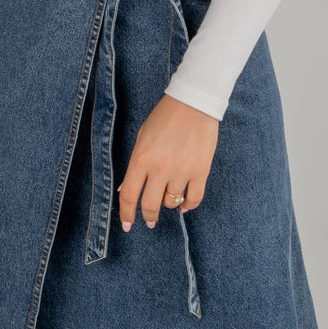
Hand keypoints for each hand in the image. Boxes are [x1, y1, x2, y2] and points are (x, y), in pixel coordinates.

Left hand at [118, 93, 218, 229]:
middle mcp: (160, 168)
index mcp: (141, 158)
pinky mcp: (201, 171)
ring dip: (169, 204)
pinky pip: (194, 199)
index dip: (126, 214)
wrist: (194, 103)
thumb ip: (135, 166)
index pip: (129, 196)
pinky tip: (184, 205)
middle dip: (148, 217)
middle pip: (150, 205)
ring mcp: (182, 171)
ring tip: (169, 196)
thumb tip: (126, 189)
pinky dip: (188, 206)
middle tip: (149, 221)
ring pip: (172, 203)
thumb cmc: (165, 117)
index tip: (127, 225)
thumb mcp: (142, 138)